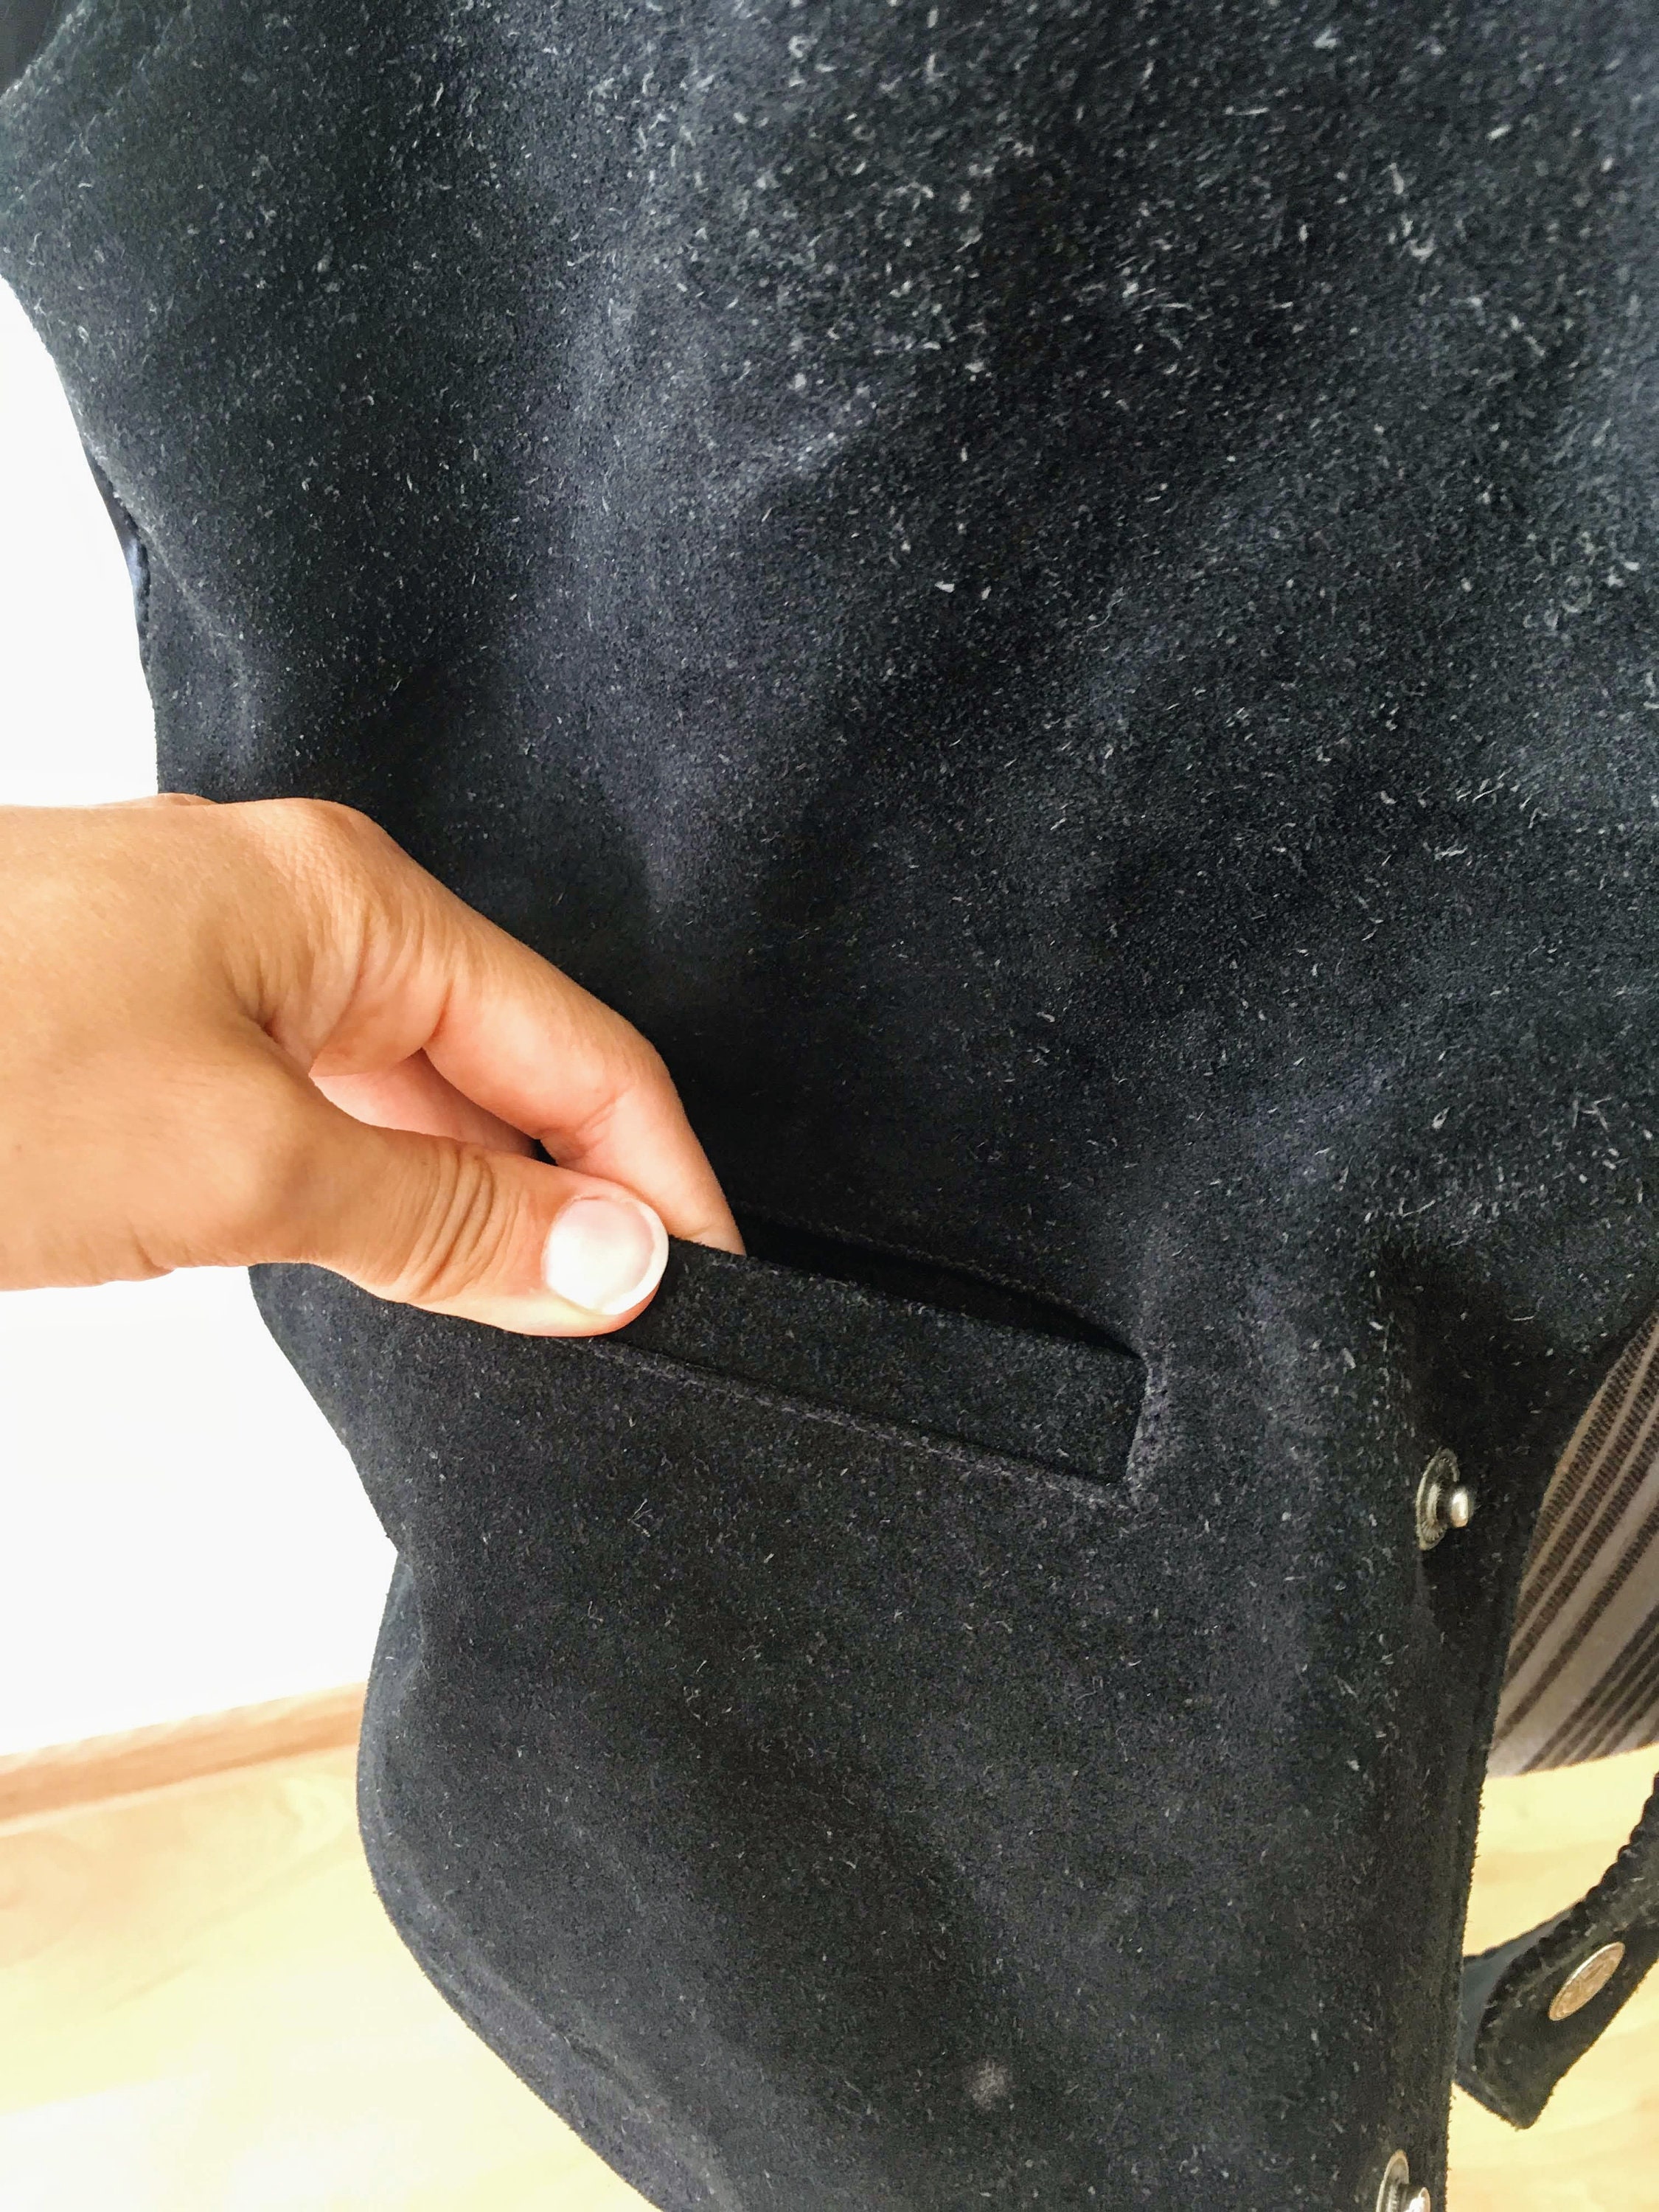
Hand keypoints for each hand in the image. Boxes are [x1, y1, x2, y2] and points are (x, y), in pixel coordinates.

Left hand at [0, 795, 741, 1332]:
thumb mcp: (240, 1160)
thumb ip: (444, 1214)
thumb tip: (617, 1262)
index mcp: (351, 900)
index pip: (578, 1046)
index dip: (659, 1175)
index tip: (710, 1295)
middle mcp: (297, 912)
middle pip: (501, 1059)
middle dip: (574, 1189)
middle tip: (629, 1333)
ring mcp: (213, 967)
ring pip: (404, 1088)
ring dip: (471, 1197)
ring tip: (531, 1317)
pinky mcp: (144, 1031)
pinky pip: (312, 1104)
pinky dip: (370, 1188)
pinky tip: (389, 1261)